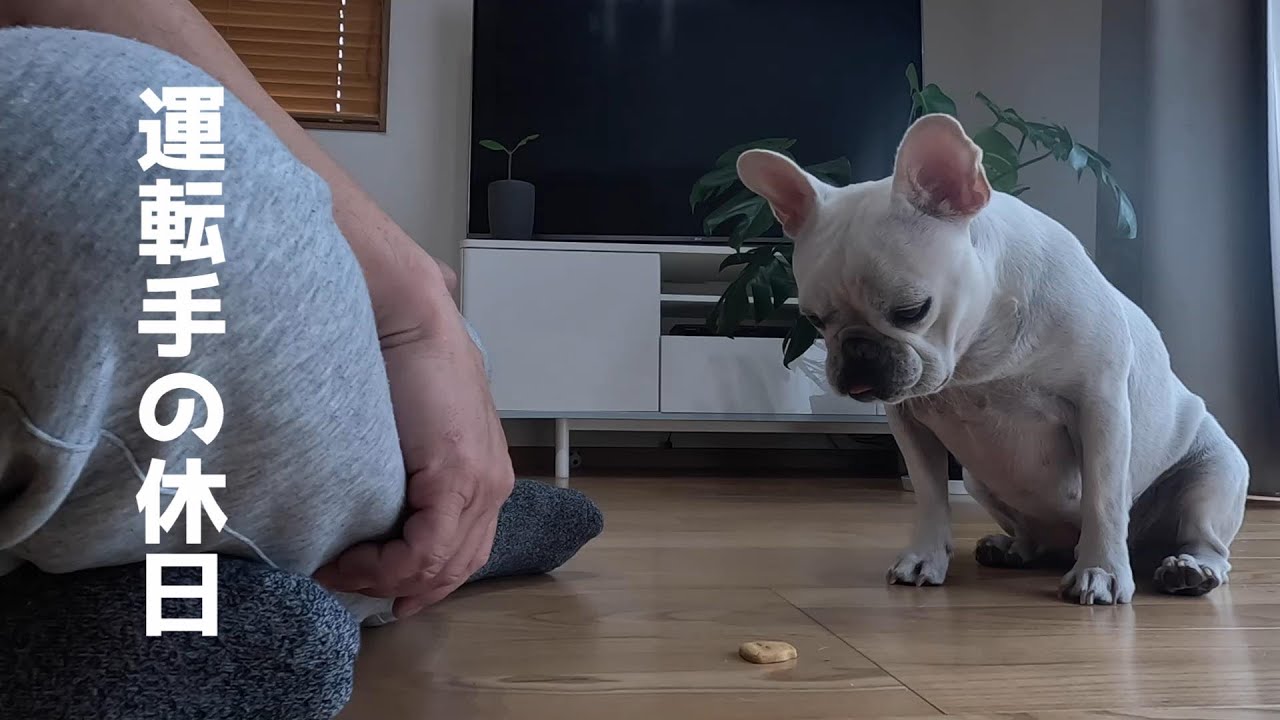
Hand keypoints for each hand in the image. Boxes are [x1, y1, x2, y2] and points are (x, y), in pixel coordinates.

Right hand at [315, 253, 512, 616]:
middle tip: (355, 589)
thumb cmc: (404, 360)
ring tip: (341, 572)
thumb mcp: (416, 423)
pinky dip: (387, 567)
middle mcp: (493, 483)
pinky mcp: (458, 476)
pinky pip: (426, 551)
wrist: (409, 318)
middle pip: (456, 566)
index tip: (381, 588)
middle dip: (405, 588)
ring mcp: (480, 482)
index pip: (465, 550)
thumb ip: (413, 458)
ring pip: (439, 565)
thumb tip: (385, 484)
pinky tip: (352, 562)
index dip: (425, 580)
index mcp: (487, 473)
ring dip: (386, 579)